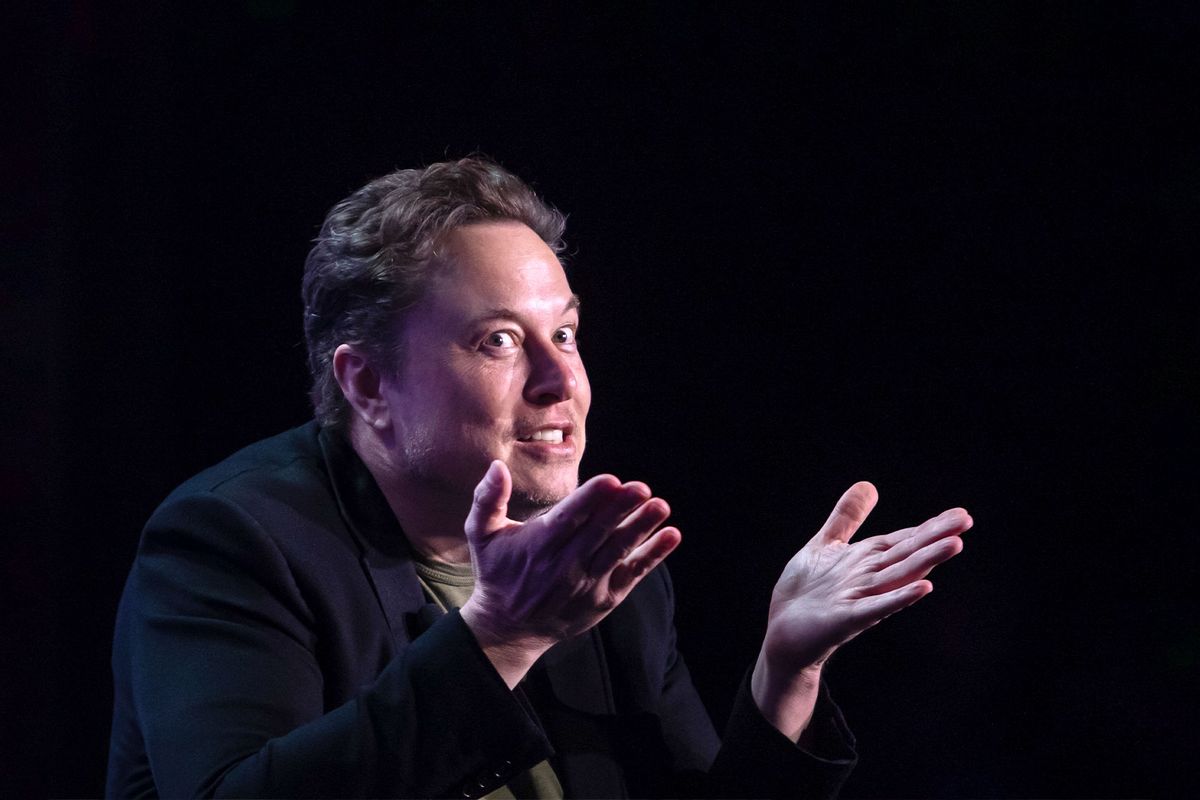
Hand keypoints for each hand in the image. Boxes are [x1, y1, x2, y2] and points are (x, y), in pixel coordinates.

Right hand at [459, 460, 681, 687]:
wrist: (508, 628)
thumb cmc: (497, 573)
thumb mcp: (481, 535)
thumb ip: (488, 499)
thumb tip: (497, 467)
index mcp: (539, 544)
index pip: (569, 517)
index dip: (591, 499)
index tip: (611, 481)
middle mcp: (565, 565)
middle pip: (598, 532)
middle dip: (621, 509)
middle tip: (642, 487)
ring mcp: (587, 584)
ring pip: (618, 551)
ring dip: (641, 528)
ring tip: (661, 506)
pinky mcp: (604, 598)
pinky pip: (632, 574)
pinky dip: (653, 556)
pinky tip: (671, 536)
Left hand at [752, 482, 971, 739]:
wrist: (783, 633)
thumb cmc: (805, 592)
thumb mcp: (825, 544)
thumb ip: (847, 517)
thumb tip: (868, 485)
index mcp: (867, 560)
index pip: (903, 539)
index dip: (930, 526)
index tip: (961, 514)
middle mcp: (870, 578)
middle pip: (907, 553)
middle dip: (935, 537)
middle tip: (966, 521)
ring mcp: (861, 598)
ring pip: (898, 575)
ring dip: (926, 561)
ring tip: (954, 544)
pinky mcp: (846, 619)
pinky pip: (876, 607)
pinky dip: (899, 597)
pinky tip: (924, 588)